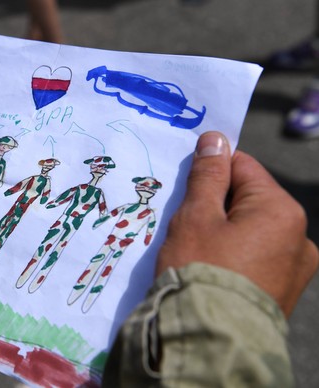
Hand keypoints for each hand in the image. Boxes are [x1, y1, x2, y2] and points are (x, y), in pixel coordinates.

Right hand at [156, 131, 317, 316]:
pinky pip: (257, 258)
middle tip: (186, 224)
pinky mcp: (284, 292)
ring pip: (252, 230)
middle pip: (249, 200)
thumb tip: (216, 138)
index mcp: (281, 210)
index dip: (211, 171)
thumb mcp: (196, 216)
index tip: (186, 185)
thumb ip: (208, 175)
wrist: (211, 339)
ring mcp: (295, 268)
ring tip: (197, 251)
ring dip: (225, 231)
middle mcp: (299, 236)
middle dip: (217, 205)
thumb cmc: (200, 269)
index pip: (243, 167)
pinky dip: (235, 256)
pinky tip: (213, 269)